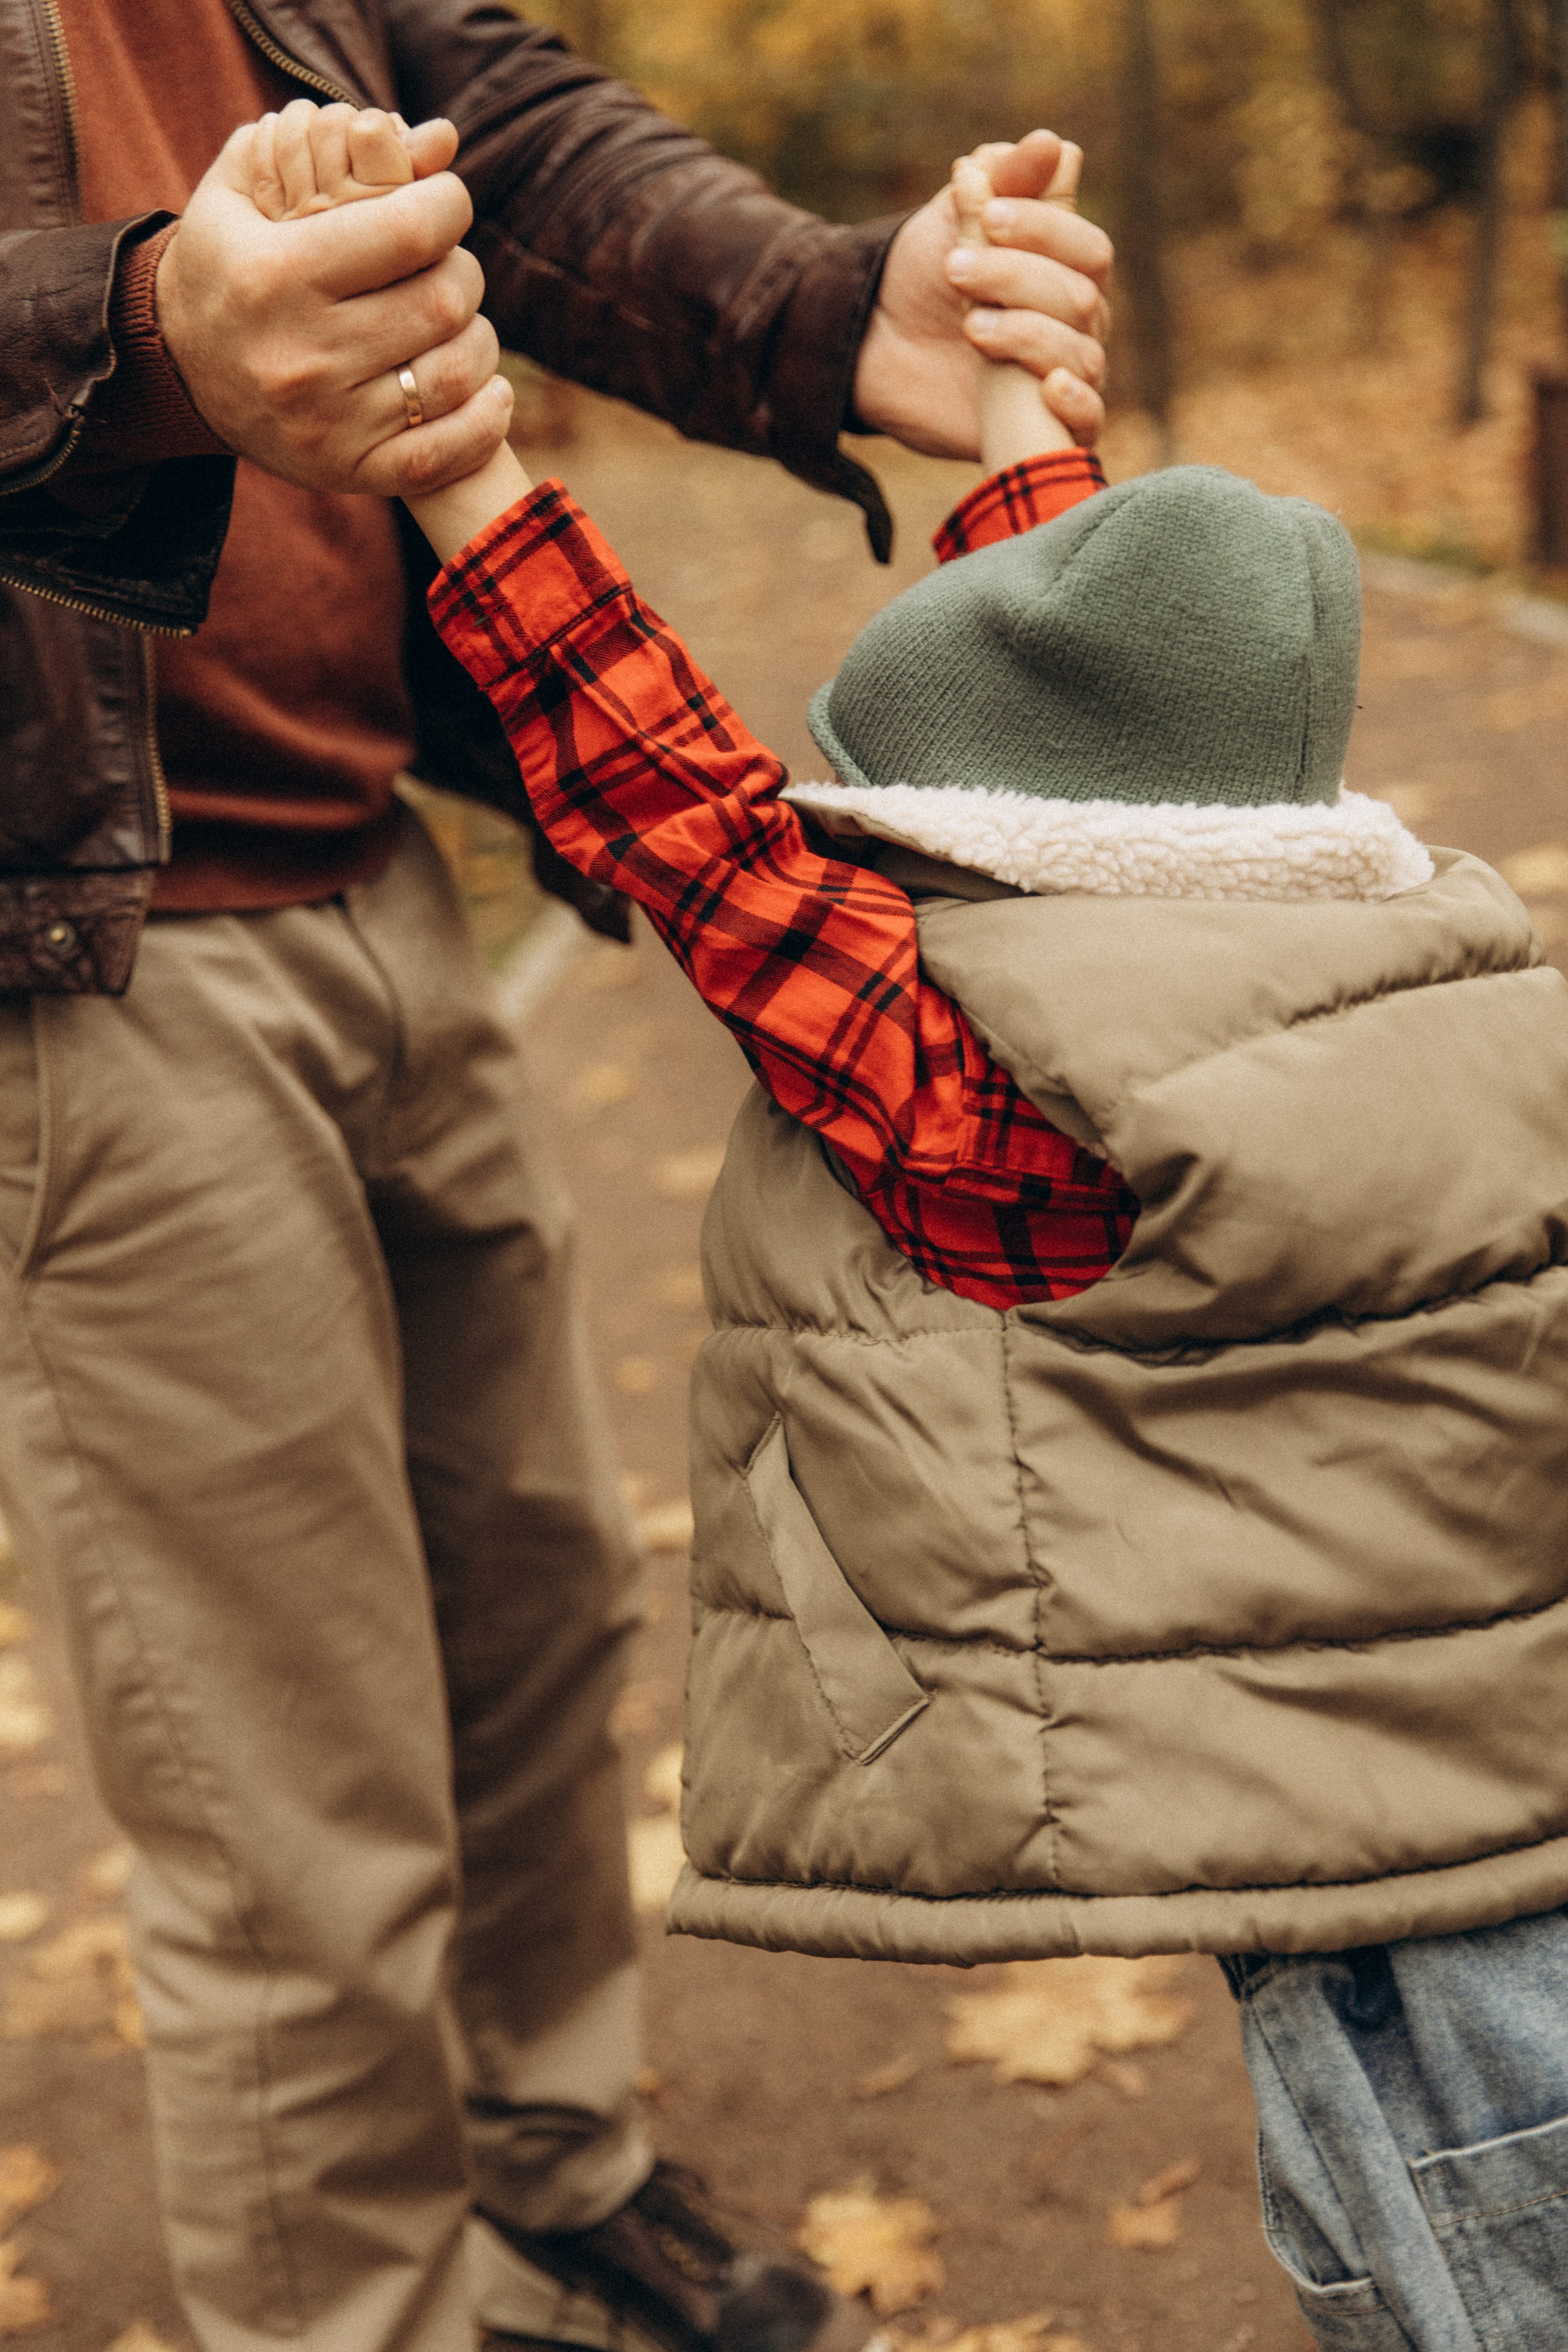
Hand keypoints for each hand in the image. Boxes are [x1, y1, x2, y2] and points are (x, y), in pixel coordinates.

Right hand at [155, 106, 512, 497]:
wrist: (173, 366)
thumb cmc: (225, 262)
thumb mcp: (246, 188)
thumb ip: (332, 145)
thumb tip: (443, 139)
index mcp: (278, 276)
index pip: (410, 231)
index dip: (448, 205)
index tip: (443, 202)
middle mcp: (303, 356)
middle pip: (444, 302)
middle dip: (462, 271)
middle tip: (447, 265)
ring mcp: (328, 423)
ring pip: (456, 373)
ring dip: (478, 339)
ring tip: (458, 323)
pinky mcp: (346, 471)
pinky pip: (444, 455)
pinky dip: (484, 421)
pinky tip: (488, 388)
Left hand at [852, 129, 1111, 460]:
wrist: (874, 350)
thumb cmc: (923, 277)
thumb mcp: (955, 220)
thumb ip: (1004, 182)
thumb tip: (1057, 146)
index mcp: (1067, 271)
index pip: (1085, 247)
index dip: (1043, 229)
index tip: (987, 214)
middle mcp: (1077, 325)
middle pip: (1081, 299)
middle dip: (1018, 279)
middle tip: (954, 268)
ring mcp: (1063, 378)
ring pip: (1080, 356)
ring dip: (1025, 335)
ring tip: (970, 326)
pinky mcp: (1043, 430)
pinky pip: (1090, 422)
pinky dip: (1077, 404)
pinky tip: (1049, 387)